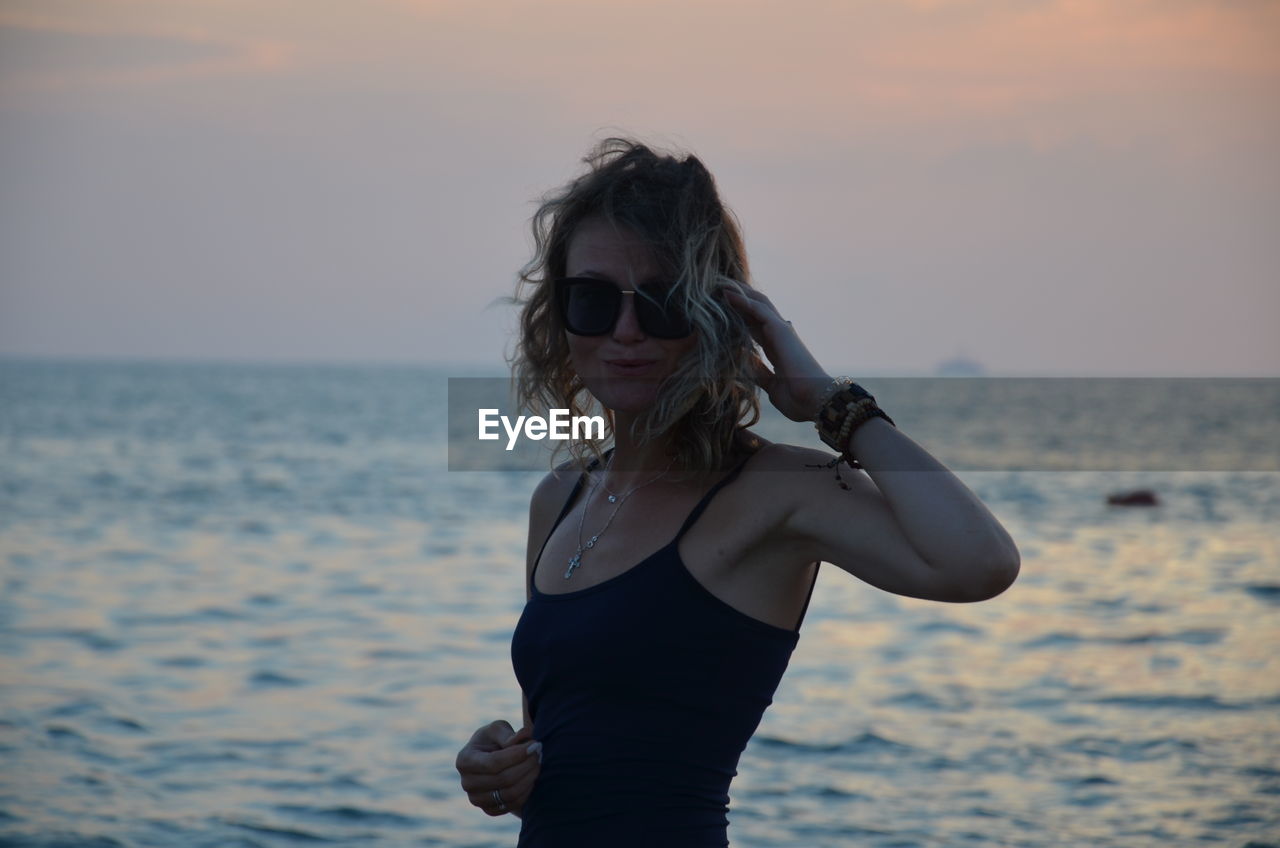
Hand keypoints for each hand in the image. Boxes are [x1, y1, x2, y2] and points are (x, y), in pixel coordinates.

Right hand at [456, 720, 541, 817]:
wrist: (491, 758)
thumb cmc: (494, 740)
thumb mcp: (498, 729)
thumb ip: (508, 734)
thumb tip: (523, 736)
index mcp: (464, 760)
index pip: (493, 763)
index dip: (517, 755)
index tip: (534, 745)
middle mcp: (467, 783)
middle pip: (503, 779)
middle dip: (526, 765)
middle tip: (539, 753)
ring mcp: (476, 799)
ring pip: (509, 794)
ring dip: (529, 778)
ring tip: (537, 763)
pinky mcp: (488, 810)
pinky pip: (512, 804)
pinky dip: (526, 791)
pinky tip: (531, 776)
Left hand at [723, 285, 832, 421]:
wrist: (814, 401)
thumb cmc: (797, 399)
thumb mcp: (770, 384)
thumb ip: (759, 371)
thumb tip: (745, 363)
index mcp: (777, 348)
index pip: (755, 326)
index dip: (739, 316)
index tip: (719, 309)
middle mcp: (780, 335)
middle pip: (756, 310)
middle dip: (739, 298)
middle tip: (717, 289)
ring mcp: (782, 330)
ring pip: (757, 304)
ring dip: (739, 293)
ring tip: (719, 284)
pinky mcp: (780, 330)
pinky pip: (758, 309)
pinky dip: (742, 300)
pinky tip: (727, 294)